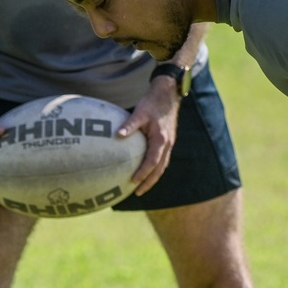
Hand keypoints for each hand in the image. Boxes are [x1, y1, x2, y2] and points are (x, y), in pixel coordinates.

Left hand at [121, 78, 180, 195]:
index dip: (143, 173)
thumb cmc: (152, 103)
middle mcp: (167, 144)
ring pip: (162, 166)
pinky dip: (155, 169)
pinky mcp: (167, 142)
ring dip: (152, 178)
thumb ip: (129, 124)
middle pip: (159, 169)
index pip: (152, 161)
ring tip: (141, 187)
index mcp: (161, 139)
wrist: (167, 95)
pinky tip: (146, 171)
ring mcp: (169, 144)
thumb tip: (118, 135)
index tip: (134, 181)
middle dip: (149, 182)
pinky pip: (162, 159)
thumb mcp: (140, 112)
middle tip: (137, 192)